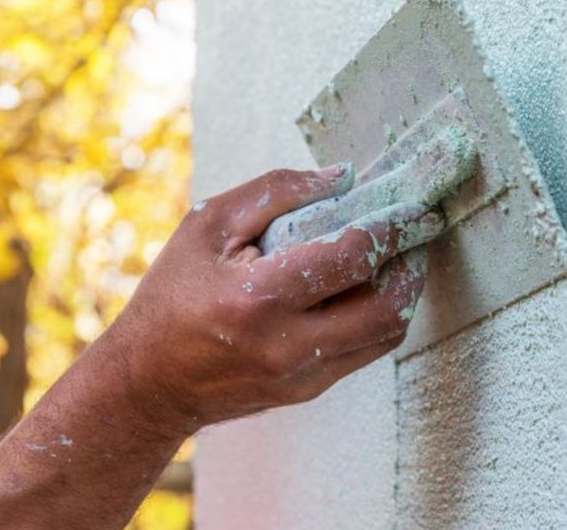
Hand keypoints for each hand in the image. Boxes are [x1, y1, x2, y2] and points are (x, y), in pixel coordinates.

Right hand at [103, 164, 441, 436]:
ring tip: (398, 256)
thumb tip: (342, 177)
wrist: (148, 382)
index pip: (351, 258)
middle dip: (412, 264)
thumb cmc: (172, 295)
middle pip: (386, 306)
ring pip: (386, 333)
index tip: (417, 208)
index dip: (393, 228)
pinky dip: (378, 315)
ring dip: (403, 292)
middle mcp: (287, 344)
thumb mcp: (208, 225)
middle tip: (418, 233)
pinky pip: (366, 350)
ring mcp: (302, 375)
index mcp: (259, 297)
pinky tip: (368, 287)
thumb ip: (276, 192)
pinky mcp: (309, 390)